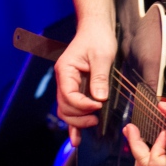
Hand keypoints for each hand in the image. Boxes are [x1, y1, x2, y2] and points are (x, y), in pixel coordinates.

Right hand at [54, 20, 117, 145]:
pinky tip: (76, 137)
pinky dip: (74, 122)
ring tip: (92, 124)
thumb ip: (99, 77)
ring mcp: (68, 84)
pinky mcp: (76, 88)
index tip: (98, 106)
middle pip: (64, 106)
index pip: (68, 95)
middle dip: (79, 116)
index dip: (82, 105)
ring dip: (77, 121)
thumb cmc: (97, 37)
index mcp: (66, 70)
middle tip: (96, 119)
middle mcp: (64, 79)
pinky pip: (72, 108)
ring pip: (66, 110)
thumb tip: (99, 98)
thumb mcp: (102, 55)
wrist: (96, 28)